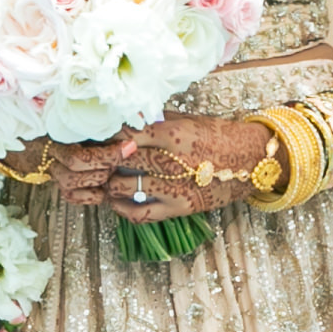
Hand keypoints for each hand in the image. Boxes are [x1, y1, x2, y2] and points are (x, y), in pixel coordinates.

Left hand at [54, 118, 272, 225]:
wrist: (251, 160)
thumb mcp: (184, 119)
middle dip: (96, 161)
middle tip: (82, 161)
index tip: (86, 138)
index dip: (100, 137)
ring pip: (123, 187)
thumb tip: (116, 118)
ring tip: (102, 178)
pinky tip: (115, 201)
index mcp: (170, 132)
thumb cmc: (215, 135)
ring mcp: (175, 186)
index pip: (122, 132)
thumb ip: (152, 120)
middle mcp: (171, 159)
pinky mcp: (180, 207)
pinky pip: (140, 213)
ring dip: (107, 183)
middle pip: (118, 160)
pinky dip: (121, 208)